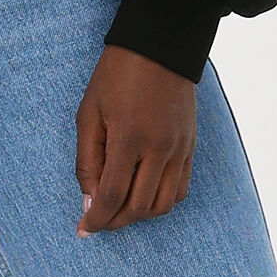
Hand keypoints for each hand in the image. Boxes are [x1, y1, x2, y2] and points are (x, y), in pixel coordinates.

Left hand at [74, 45, 196, 233]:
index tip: (84, 229)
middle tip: (97, 220)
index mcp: (129, 137)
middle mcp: (160, 148)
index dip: (96, 218)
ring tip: (119, 210)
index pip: (112, 195)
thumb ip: (87, 160)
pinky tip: (143, 195)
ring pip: (163, 204)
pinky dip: (161, 201)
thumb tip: (89, 200)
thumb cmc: (116, 76)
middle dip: (115, 221)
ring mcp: (180, 148)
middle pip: (139, 207)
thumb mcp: (89, 114)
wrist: (159, 47)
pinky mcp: (191, 146)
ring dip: (139, 215)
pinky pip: (180, 189)